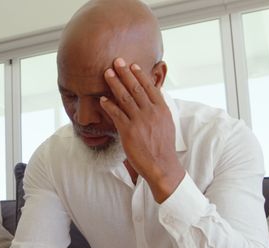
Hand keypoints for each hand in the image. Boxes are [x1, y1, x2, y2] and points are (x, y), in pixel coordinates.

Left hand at [100, 57, 184, 202]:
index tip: (132, 65)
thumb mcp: (166, 123)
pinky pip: (116, 114)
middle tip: (116, 61)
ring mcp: (139, 121)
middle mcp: (151, 112)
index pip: (150, 87)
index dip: (139, 75)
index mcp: (161, 109)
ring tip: (107, 74)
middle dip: (125, 73)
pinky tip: (102, 99)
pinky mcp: (128, 131)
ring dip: (114, 84)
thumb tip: (152, 98)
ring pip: (125, 98)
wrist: (162, 165)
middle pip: (136, 88)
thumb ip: (158, 109)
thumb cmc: (163, 146)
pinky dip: (109, 105)